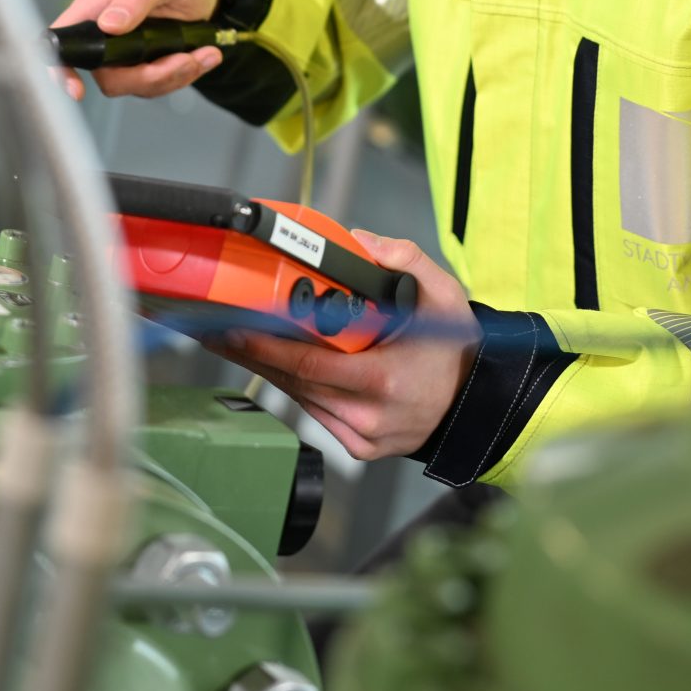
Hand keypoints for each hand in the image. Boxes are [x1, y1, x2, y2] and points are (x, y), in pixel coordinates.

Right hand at [50, 0, 225, 100]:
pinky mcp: (145, 65)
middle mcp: (104, 33)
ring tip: (203, 55)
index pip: (63, 40)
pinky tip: (203, 57)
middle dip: (147, 76)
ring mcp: (124, 53)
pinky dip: (183, 76)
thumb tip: (108, 25)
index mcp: (96, 6)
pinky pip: (156, 85)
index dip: (61, 68)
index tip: (77, 90)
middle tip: (184, 60)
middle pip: (105, 75)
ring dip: (173, 76)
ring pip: (135, 85)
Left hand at [210, 232, 478, 460]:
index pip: (310, 364)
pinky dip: (294, 385)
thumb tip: (359, 243)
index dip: (267, 346)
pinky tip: (273, 362)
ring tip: (232, 339)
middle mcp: (370, 416)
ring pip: (300, 397)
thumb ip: (405, 259)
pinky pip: (315, 411)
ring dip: (267, 367)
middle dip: (252, 352)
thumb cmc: (455, 348)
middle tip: (214, 327)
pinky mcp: (357, 447)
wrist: (476, 401)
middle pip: (295, 381)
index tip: (234, 327)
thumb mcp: (443, 293)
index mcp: (386, 380)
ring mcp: (362, 437)